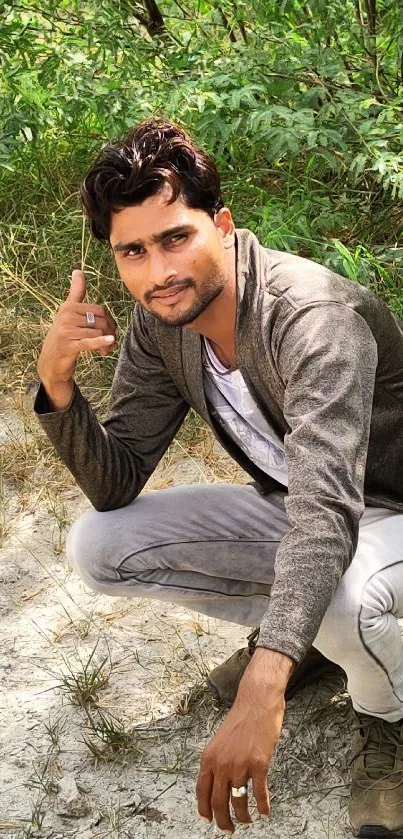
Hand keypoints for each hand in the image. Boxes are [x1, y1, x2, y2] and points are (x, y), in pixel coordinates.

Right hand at [37, 269, 117, 405]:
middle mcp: (66, 316)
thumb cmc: (63, 335)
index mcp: (69, 307)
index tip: (111, 330)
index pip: (100, 310)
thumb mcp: (68, 313)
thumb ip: (76, 292)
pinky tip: (110, 342)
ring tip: (107, 350)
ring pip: (97, 332)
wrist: (50, 361)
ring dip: (107, 343)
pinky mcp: (68, 346)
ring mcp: (66, 331)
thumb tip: (78, 270)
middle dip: (110, 331)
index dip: (110, 320)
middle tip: (111, 342)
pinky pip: (89, 342)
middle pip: (101, 320)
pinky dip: (101, 342)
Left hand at [197, 649, 291, 832]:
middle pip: (218, 802)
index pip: (202, 791)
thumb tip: (217, 784)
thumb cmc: (241, 720)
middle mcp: (221, 763)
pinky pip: (259, 793)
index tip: (208, 820)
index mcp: (209, 757)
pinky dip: (263, 806)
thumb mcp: (220, 741)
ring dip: (243, 817)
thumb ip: (217, 761)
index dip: (204, 809)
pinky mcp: (259, 763)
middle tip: (229, 830)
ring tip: (248, 821)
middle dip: (223, 820)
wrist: (257, 702)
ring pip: (238, 801)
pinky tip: (265, 813)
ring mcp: (240, 764)